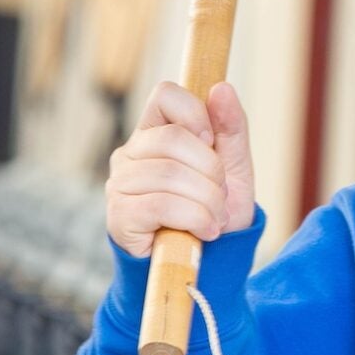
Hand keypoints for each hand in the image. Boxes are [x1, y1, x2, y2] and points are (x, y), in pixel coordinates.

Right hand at [106, 82, 257, 257]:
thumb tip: (222, 88)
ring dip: (207, 201)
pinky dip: (194, 219)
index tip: (212, 142)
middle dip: (211, 170)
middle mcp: (131, 153)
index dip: (195, 113)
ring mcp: (120, 184)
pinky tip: (205, 232)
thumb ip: (231, 129)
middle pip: (172, 139)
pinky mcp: (119, 216)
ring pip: (168, 173)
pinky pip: (160, 205)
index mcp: (156, 132)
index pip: (165, 94)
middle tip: (221, 197)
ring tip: (216, 220)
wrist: (210, 266)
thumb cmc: (217, 213)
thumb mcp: (234, 169)